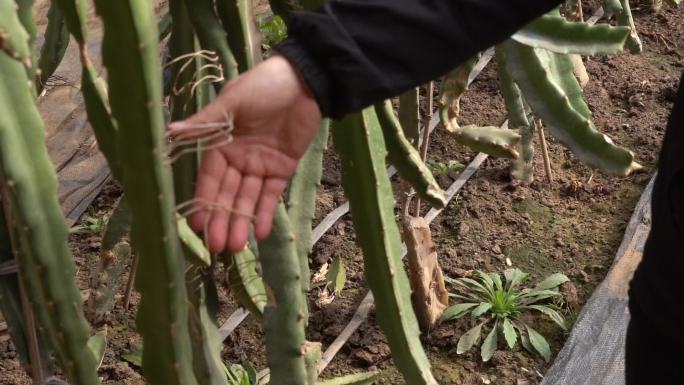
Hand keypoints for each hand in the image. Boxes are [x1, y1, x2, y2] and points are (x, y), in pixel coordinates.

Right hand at [168, 55, 321, 252]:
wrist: (304, 81)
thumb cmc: (262, 86)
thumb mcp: (231, 103)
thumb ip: (205, 124)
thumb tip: (169, 131)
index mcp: (221, 143)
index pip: (209, 178)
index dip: (204, 201)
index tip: (197, 225)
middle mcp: (238, 158)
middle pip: (228, 194)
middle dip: (222, 220)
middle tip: (218, 247)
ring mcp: (260, 165)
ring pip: (248, 199)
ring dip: (242, 222)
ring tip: (236, 248)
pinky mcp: (282, 168)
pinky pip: (271, 194)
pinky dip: (266, 213)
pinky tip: (260, 233)